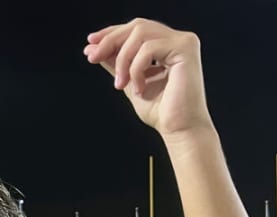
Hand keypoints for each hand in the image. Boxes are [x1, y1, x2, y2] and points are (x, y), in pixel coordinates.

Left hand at [84, 19, 213, 137]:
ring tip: (121, 83)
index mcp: (167, 45)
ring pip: (140, 34)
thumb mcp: (129, 81)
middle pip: (137, 26)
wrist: (179, 131)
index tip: (91, 43)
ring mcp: (184, 43)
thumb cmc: (161, 111)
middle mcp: (178, 40)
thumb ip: (115, 63)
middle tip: (94, 57)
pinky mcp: (185, 50)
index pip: (136, 29)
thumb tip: (92, 47)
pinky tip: (139, 88)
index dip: (112, 33)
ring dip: (123, 59)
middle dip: (111, 41)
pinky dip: (136, 69)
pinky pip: (148, 49)